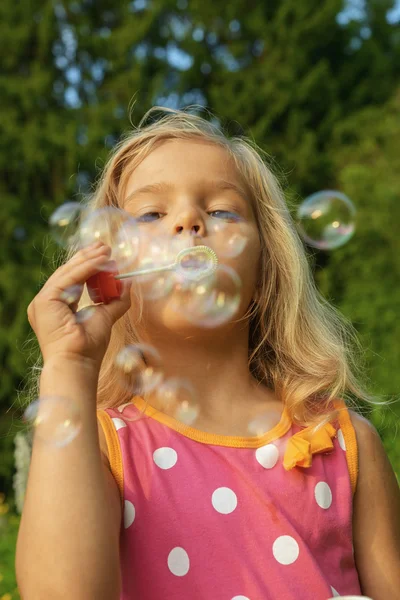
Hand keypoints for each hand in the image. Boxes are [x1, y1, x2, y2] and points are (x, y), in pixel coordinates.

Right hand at [27, 241, 131, 368]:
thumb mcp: (105, 317)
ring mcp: (42, 301)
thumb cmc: (89, 347)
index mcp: (56, 306)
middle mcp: (46, 302)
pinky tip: (100, 261)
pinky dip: (86, 268)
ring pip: (68, 273)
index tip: (104, 253)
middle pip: (68, 273)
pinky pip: (68, 278)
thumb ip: (116, 300)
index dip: (87, 264)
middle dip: (87, 257)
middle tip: (105, 245)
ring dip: (89, 260)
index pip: (71, 279)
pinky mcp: (44, 301)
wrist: (77, 363)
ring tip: (106, 250)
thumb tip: (129, 283)